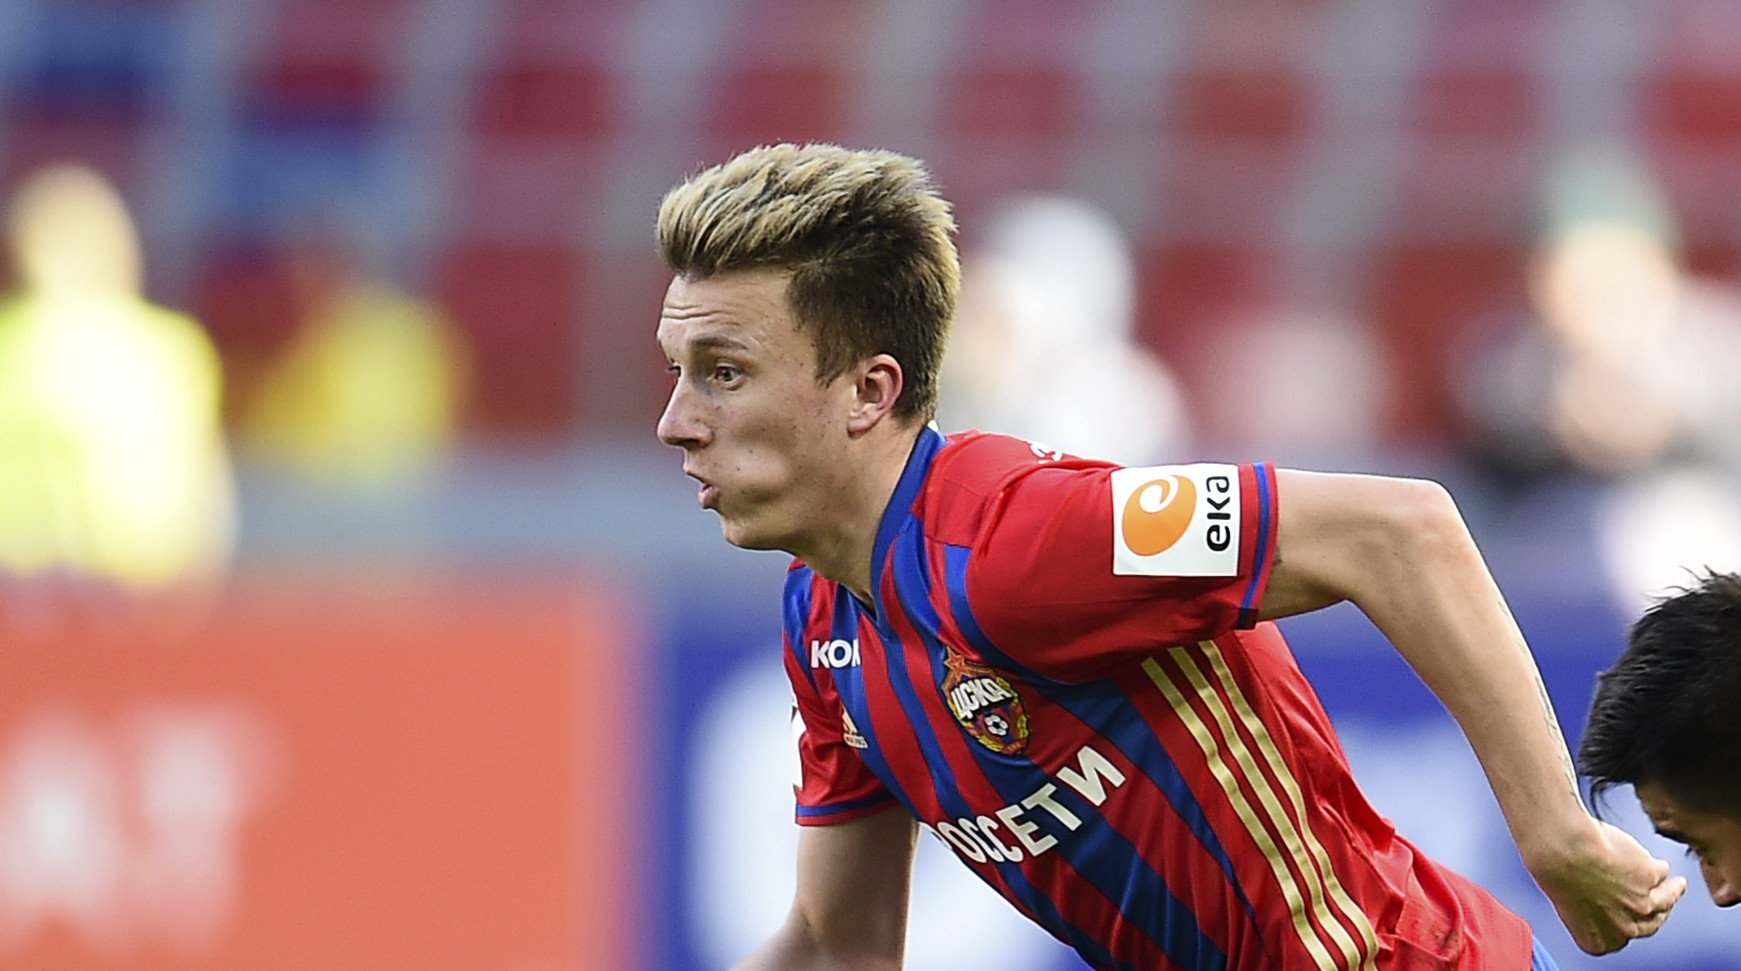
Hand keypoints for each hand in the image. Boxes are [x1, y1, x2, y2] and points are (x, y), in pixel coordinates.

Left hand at [1528, 816, 1687, 954]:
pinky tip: (1661, 864)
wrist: (1560, 848)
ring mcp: (1642, 904)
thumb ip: (1594, 910)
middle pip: (1649, 922)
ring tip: (1676, 885)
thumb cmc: (1554, 869)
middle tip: (1661, 904)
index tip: (1636, 918)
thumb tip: (1605, 901)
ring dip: (1672, 892)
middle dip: (1655, 912)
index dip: (1629, 923)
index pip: (1622, 936)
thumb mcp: (1571, 902)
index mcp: (1597, 939)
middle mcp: (1623, 929)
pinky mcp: (1651, 877)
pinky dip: (1658, 866)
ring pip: (1664, 900)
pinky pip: (1660, 871)